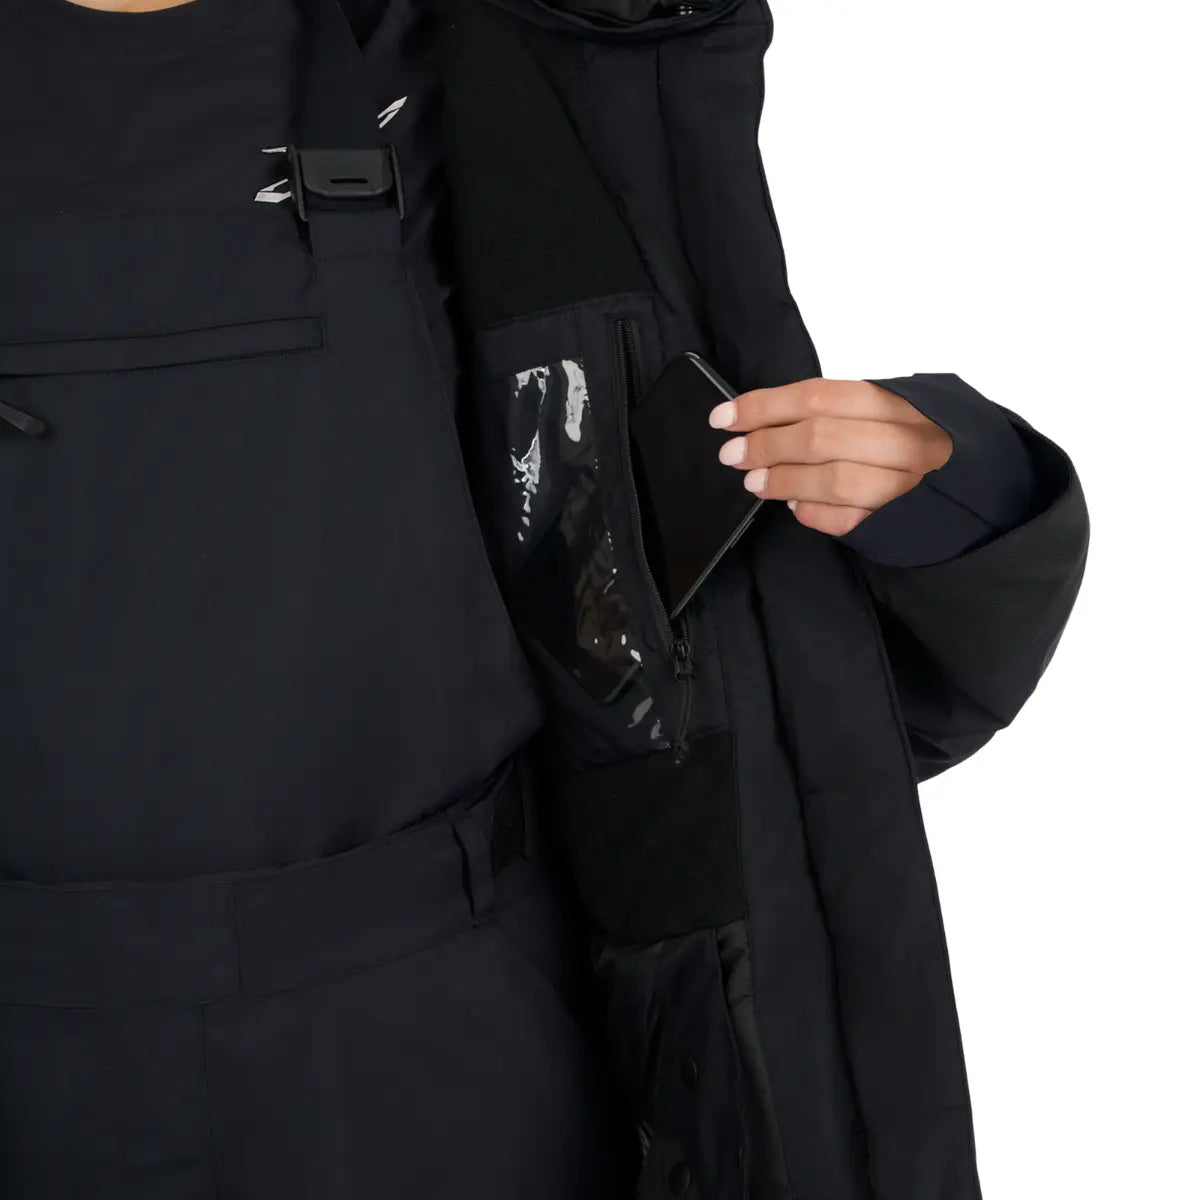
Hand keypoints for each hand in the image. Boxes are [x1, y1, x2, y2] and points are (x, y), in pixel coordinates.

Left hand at [708, 379, 952, 536]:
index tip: (723, 417)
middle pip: (823, 437)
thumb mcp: (887, 412)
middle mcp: (910, 439)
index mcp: (900, 402)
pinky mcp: (904, 522)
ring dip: (785, 480)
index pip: (818, 397)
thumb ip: (835, 413)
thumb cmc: (919, 440)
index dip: (764, 406)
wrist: (979, 485)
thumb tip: (764, 420)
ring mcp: (910, 484)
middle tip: (732, 454)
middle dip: (768, 446)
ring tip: (753, 482)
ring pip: (836, 480)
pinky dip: (813, 513)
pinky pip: (850, 520)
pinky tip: (794, 505)